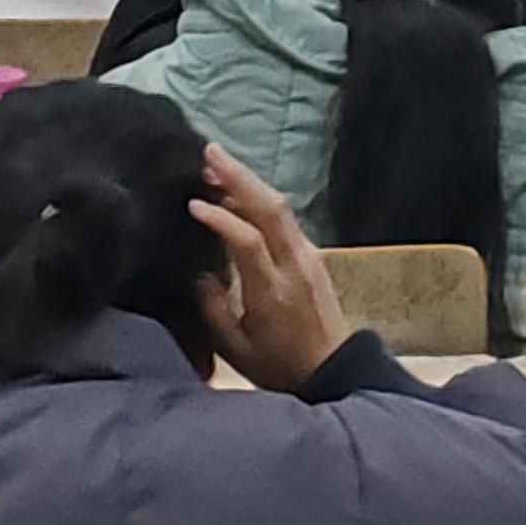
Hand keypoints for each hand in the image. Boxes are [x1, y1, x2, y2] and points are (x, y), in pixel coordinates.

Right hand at [189, 142, 351, 394]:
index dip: (220, 218)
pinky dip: (261, 200)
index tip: (193, 204)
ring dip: (250, 181)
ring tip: (219, 164)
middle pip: (270, 208)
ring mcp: (309, 256)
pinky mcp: (314, 255)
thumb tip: (195, 268)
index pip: (248, 241)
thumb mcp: (234, 345)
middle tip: (209, 153)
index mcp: (272, 291)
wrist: (332, 372)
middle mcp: (295, 265)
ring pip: (281, 207)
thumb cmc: (277, 365)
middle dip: (239, 176)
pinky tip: (241, 194)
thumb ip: (210, 305)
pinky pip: (286, 218)